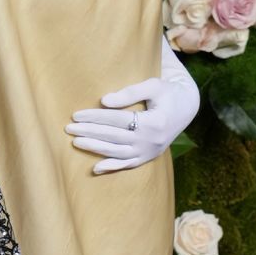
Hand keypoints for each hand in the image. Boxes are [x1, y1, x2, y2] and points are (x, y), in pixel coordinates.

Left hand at [66, 47, 200, 174]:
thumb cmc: (167, 93)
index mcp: (153, 122)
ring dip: (95, 149)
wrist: (186, 108)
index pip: (116, 120)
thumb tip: (104, 101)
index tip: (76, 114)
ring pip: (117, 152)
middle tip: (68, 129)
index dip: (94, 117)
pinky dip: (112, 168)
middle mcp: (151, 141)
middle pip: (113, 137)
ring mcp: (150, 152)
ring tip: (76, 142)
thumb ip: (129, 93)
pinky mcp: (149, 157)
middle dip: (89, 133)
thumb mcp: (153, 86)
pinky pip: (128, 165)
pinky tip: (95, 168)